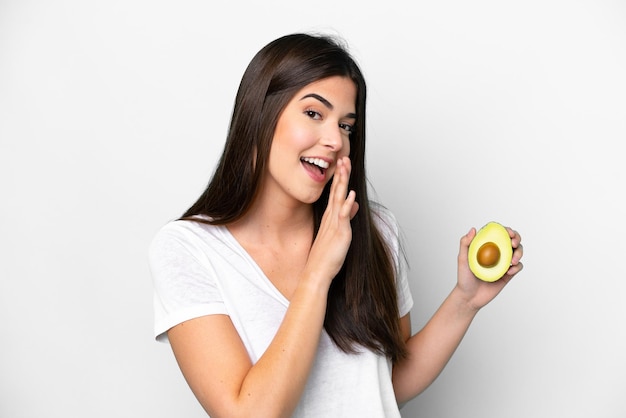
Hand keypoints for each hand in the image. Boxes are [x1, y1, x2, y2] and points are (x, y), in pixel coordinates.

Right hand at [305, 157, 358, 281]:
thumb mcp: (339, 232)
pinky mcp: (339, 233)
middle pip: (337, 191)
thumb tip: (355, 204)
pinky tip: (350, 194)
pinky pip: (343, 216)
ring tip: (345, 167)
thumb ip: (346, 217)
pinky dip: (346, 204)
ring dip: (342, 182)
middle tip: (343, 158)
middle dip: (341, 174)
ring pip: (339, 198)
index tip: (342, 164)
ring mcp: (334, 224)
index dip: (339, 178)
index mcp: (330, 217)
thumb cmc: (326, 256)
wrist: (317, 271)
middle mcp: (331, 217)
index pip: (335, 193)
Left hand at [456, 226, 523, 310]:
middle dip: (517, 238)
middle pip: (511, 240)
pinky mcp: (508, 274)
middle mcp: (496, 253)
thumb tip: (473, 229)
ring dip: (519, 253)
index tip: (509, 233)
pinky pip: (518, 267)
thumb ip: (465, 244)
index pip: (499, 234)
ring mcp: (503, 263)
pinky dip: (517, 267)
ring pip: (517, 252)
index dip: (506, 230)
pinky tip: (509, 271)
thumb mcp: (462, 259)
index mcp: (486, 246)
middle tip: (514, 243)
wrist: (470, 297)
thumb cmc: (464, 278)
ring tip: (512, 261)